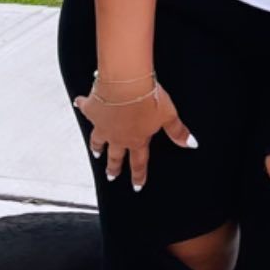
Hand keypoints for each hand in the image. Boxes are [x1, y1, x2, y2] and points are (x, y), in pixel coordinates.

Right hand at [73, 79, 193, 192]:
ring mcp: (102, 124)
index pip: (138, 163)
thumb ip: (177, 131)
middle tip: (111, 176)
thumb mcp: (168, 115)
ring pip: (98, 139)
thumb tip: (190, 144)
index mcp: (136, 140)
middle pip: (115, 156)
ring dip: (97, 146)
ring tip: (96, 152)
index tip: (137, 186)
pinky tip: (79, 102)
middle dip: (114, 168)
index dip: (139, 176)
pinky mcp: (91, 109)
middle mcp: (117, 136)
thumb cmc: (148, 98)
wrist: (125, 82)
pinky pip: (85, 107)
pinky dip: (81, 104)